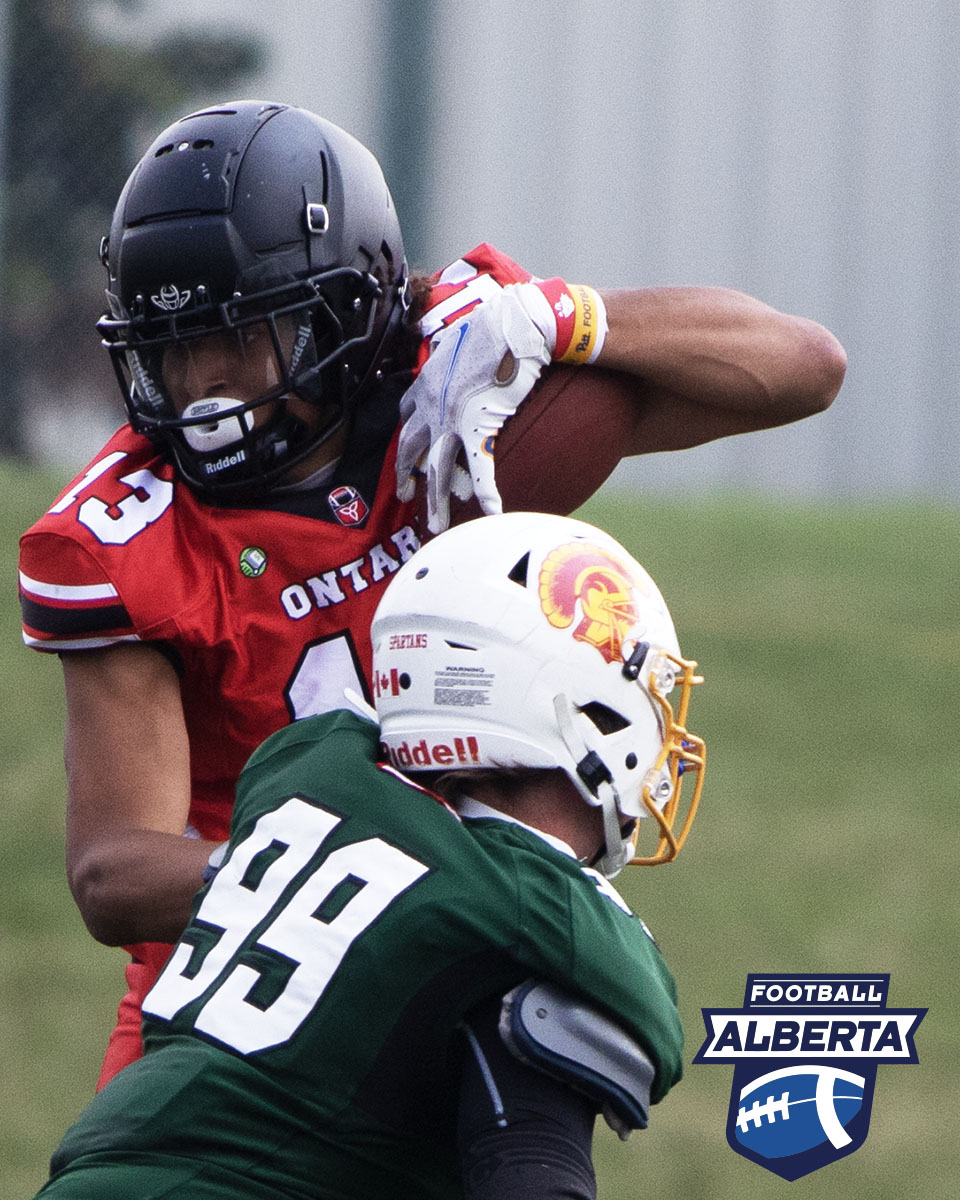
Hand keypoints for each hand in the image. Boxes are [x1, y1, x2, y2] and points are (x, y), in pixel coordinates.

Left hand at [396, 283, 551, 532]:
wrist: (516, 323)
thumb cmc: (495, 325)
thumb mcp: (460, 338)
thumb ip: (451, 350)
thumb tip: (452, 345)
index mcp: (426, 383)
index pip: (406, 418)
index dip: (405, 440)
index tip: (406, 457)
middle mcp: (431, 404)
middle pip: (410, 450)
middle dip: (406, 477)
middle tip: (406, 498)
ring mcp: (452, 418)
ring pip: (437, 469)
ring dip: (437, 501)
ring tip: (437, 525)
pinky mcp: (478, 425)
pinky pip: (479, 467)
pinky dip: (485, 491)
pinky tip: (490, 511)